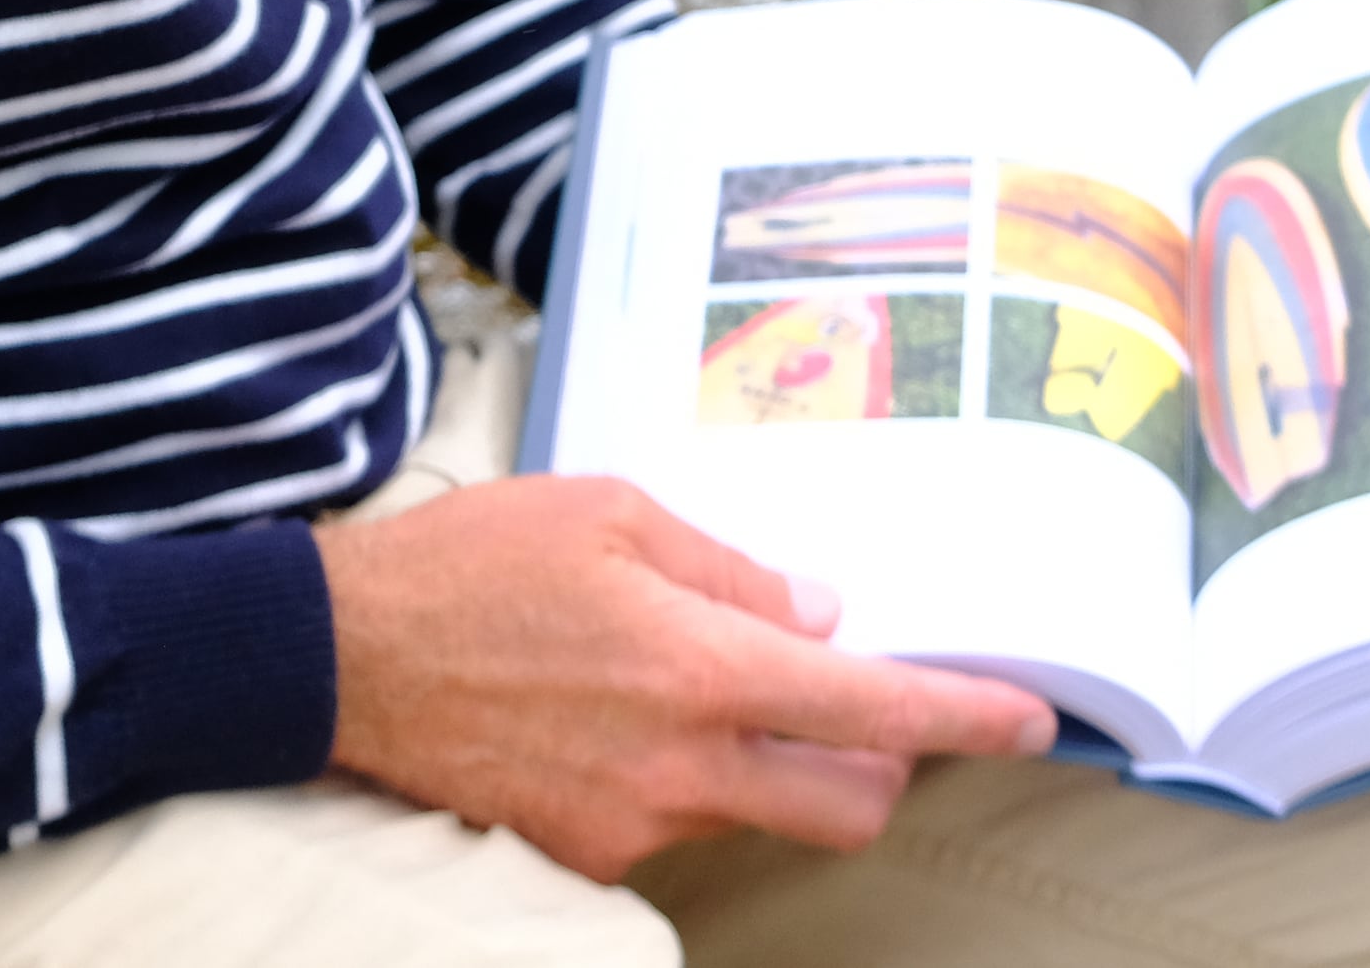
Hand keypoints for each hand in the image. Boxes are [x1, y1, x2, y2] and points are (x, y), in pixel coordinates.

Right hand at [313, 475, 1057, 879]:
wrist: (341, 659)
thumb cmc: (471, 564)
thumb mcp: (609, 513)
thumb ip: (730, 571)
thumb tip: (818, 613)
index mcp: (700, 668)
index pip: (874, 713)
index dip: (966, 719)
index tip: (1029, 717)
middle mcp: (683, 766)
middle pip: (847, 805)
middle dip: (885, 767)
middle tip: (867, 708)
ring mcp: (634, 825)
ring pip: (759, 811)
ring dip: (772, 763)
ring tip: (699, 682)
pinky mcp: (584, 855)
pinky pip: (679, 825)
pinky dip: (688, 778)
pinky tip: (626, 717)